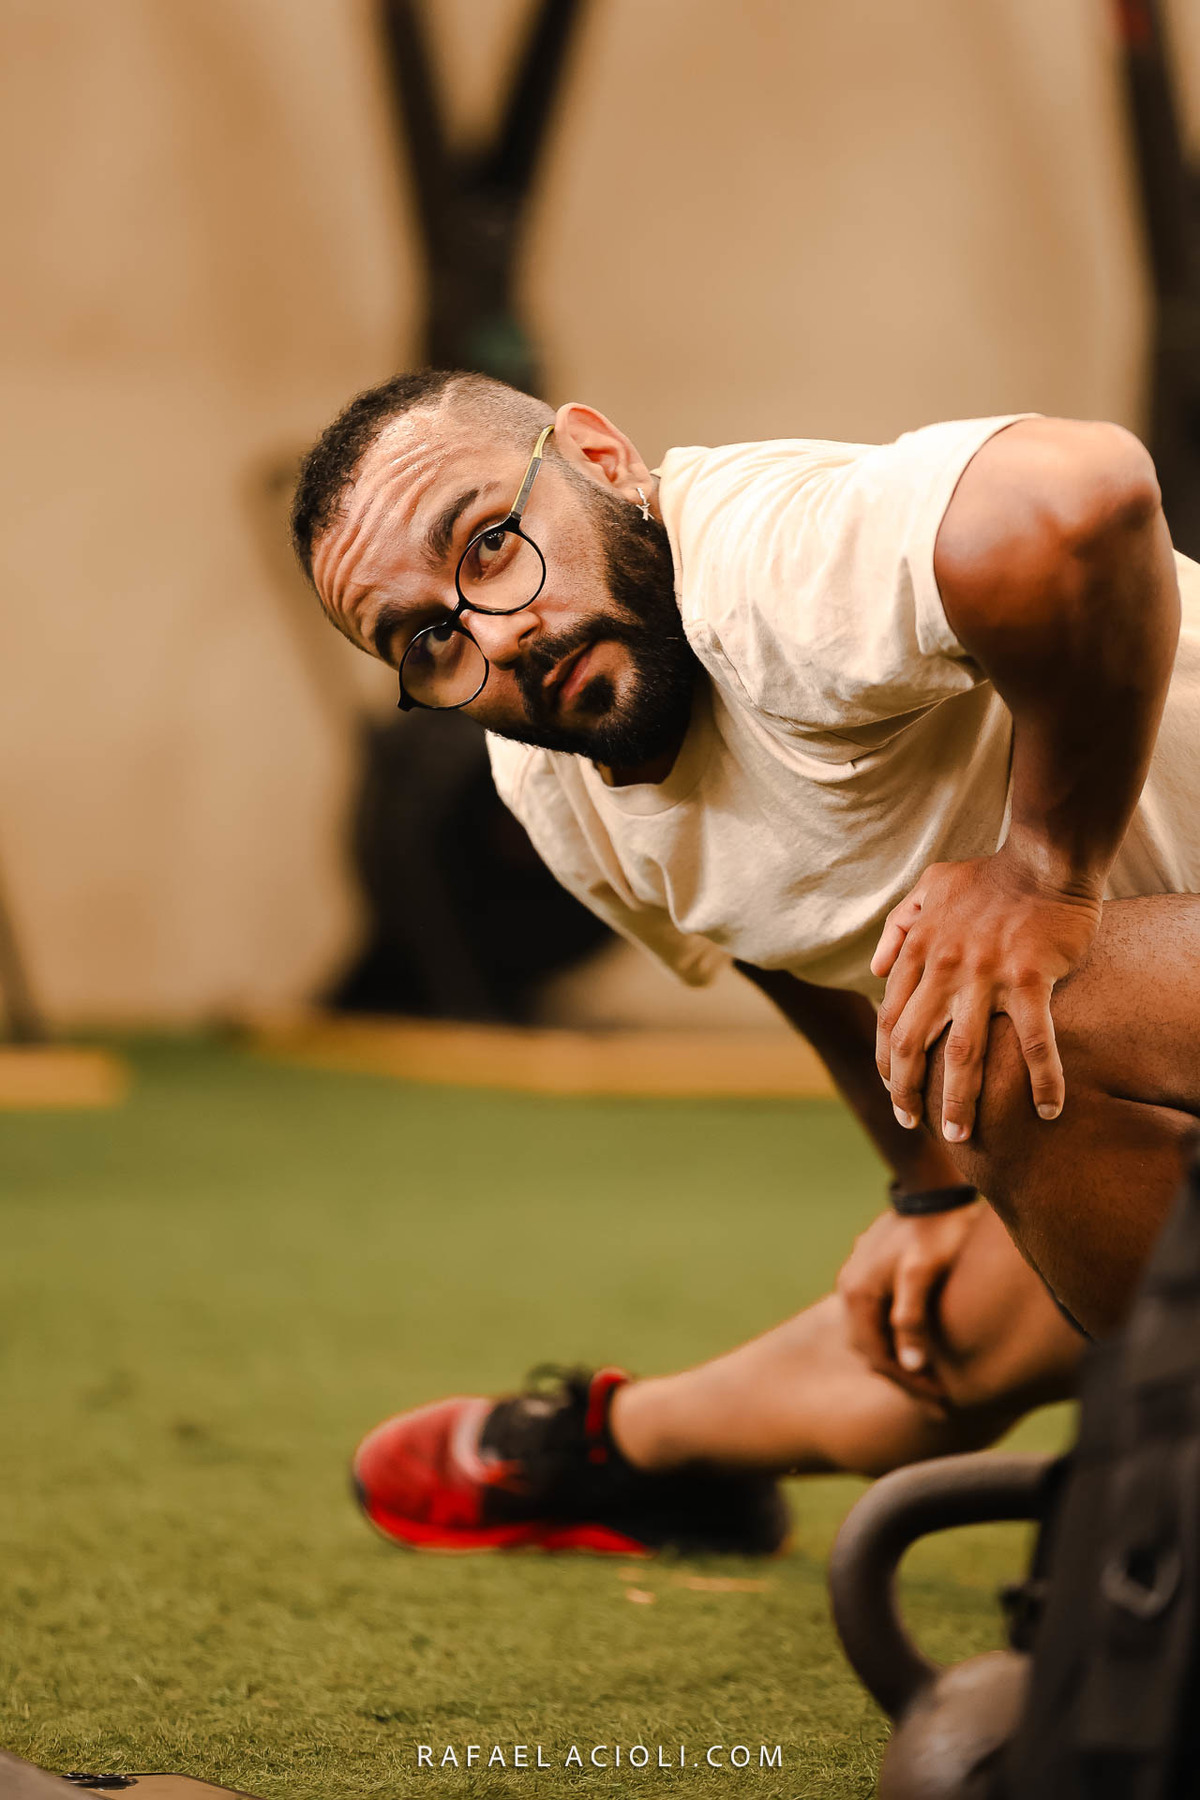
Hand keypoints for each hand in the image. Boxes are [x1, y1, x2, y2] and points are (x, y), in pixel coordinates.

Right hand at [836, 1204, 985, 1400]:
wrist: (932, 1185)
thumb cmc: (935, 1230)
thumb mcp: (924, 1273)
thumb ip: (913, 1318)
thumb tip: (909, 1366)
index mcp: (857, 1295)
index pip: (878, 1357)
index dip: (910, 1385)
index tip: (942, 1402)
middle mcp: (849, 1288)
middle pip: (873, 1348)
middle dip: (904, 1376)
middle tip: (939, 1398)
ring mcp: (856, 1277)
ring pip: (874, 1331)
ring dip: (899, 1355)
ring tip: (932, 1375)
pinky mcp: (870, 1268)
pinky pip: (879, 1313)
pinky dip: (897, 1333)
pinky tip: (919, 1339)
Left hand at [871, 848, 1100, 1141]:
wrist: (1043, 858)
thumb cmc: (990, 875)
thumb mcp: (930, 887)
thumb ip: (898, 926)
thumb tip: (875, 968)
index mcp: (918, 950)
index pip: (889, 1018)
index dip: (886, 1061)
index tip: (893, 1090)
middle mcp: (943, 967)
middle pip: (912, 1044)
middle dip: (906, 1091)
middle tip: (914, 1124)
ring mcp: (984, 975)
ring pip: (963, 1054)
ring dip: (959, 1100)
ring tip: (961, 1135)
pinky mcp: (1030, 979)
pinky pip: (1033, 1040)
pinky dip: (1042, 1078)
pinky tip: (1048, 1109)